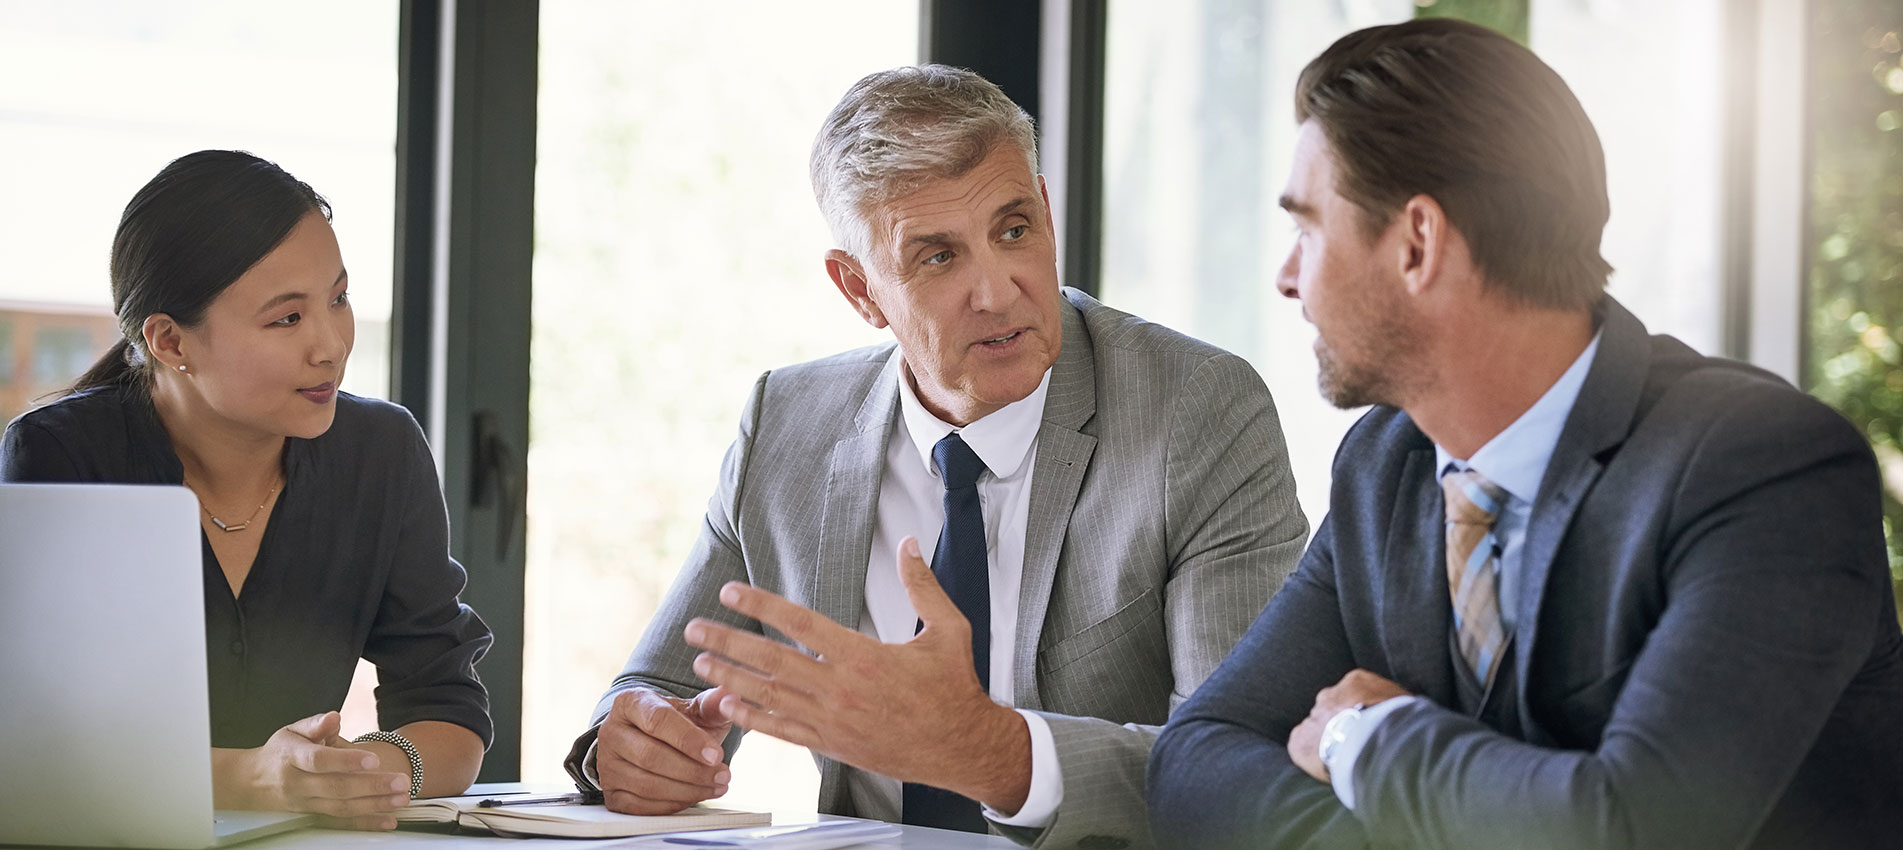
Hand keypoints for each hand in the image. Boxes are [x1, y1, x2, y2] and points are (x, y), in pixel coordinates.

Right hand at [214, 711, 410, 830]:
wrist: (252, 782)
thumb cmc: (279, 752)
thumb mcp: (292, 731)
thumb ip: (315, 724)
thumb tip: (333, 717)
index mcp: (292, 758)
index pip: (319, 760)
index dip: (346, 761)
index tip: (373, 759)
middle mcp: (298, 783)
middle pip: (336, 787)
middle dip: (371, 786)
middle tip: (401, 781)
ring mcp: (305, 803)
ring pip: (341, 807)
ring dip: (374, 805)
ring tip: (401, 799)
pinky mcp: (312, 816)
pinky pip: (340, 822)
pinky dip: (365, 823)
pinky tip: (388, 821)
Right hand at [595, 687, 732, 814]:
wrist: (653, 742)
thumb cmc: (676, 724)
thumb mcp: (695, 709)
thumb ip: (712, 704)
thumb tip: (730, 696)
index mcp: (630, 703)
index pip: (658, 720)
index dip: (689, 740)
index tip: (717, 754)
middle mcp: (611, 732)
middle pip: (651, 756)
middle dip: (693, 770)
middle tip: (723, 774)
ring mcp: (607, 765)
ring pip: (647, 784)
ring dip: (688, 790)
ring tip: (717, 786)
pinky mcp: (610, 793)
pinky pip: (641, 806)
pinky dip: (673, 804)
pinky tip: (696, 796)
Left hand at [684, 537, 1030, 811]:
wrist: (963, 748)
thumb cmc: (955, 689)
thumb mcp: (948, 630)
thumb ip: (922, 586)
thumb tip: (910, 544)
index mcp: (864, 656)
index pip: (800, 624)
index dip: (761, 606)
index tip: (731, 592)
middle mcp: (841, 689)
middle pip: (771, 661)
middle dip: (728, 642)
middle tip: (695, 628)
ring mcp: (833, 721)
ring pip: (769, 697)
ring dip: (730, 679)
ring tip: (701, 663)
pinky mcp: (833, 746)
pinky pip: (783, 731)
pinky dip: (752, 719)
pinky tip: (728, 707)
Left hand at [1288, 669, 1411, 782]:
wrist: (1373, 744)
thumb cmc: (1397, 723)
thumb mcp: (1406, 704)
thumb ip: (1396, 704)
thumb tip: (1407, 712)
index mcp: (1355, 681)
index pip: (1357, 694)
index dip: (1365, 712)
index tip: (1371, 727)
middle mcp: (1329, 694)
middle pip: (1333, 709)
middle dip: (1342, 724)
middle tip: (1356, 744)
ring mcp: (1312, 717)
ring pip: (1317, 728)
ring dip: (1327, 741)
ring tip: (1344, 760)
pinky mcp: (1298, 740)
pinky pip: (1302, 747)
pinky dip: (1311, 756)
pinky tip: (1326, 767)